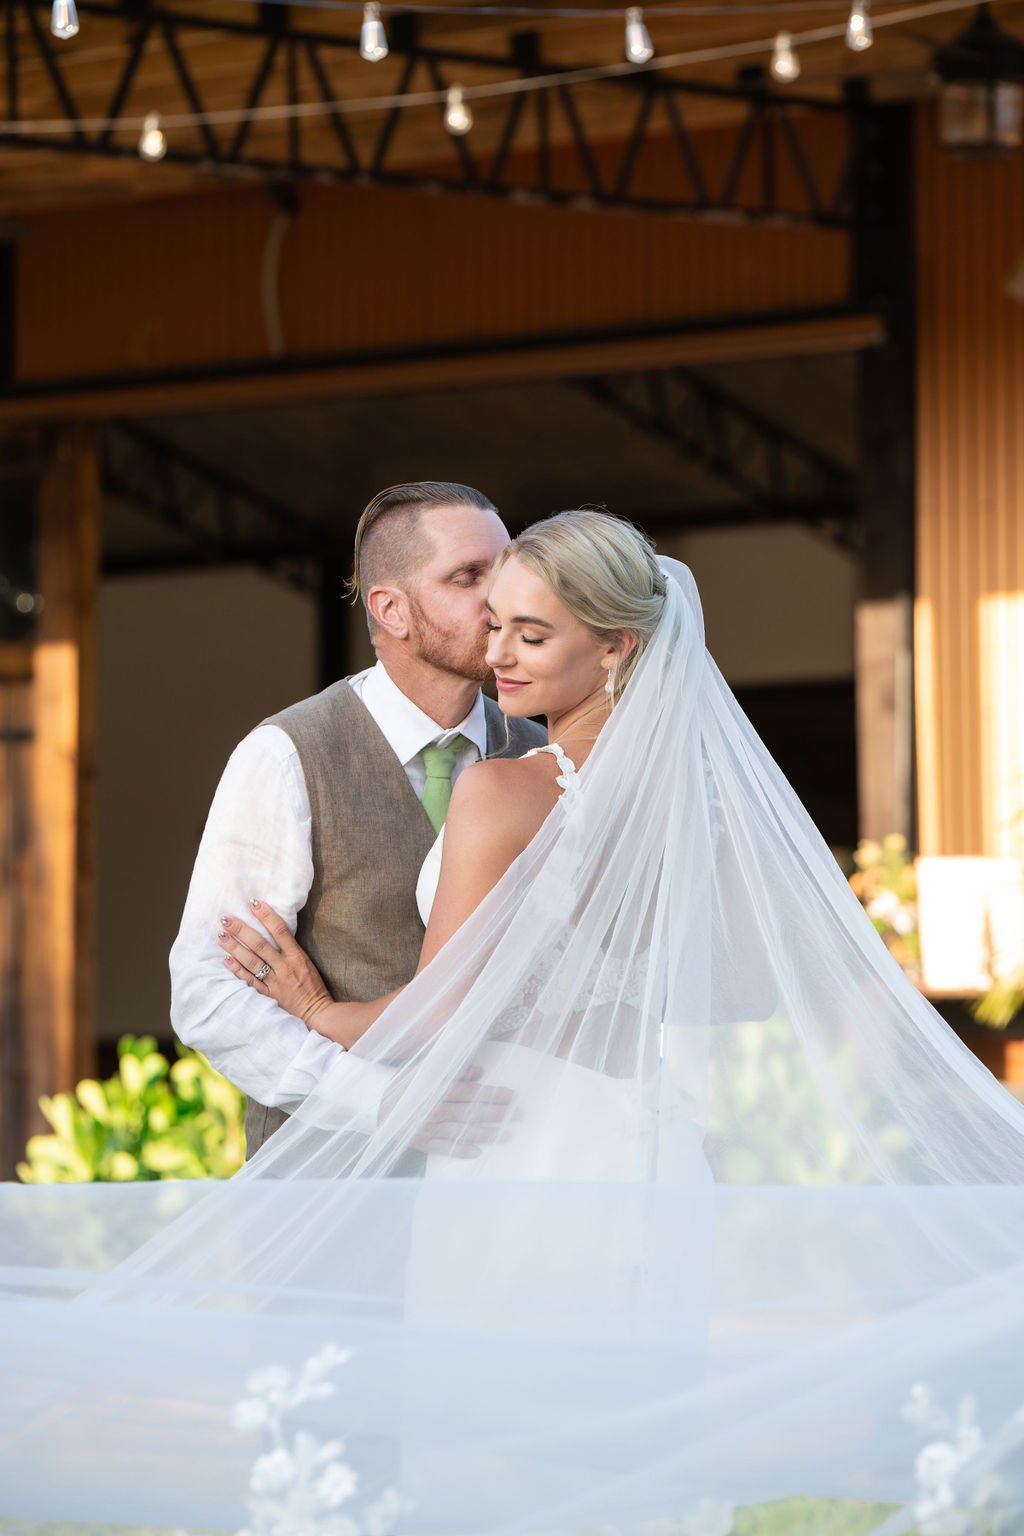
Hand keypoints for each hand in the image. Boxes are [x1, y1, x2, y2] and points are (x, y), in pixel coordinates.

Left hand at [218, 900, 332, 1026]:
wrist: (317, 1013)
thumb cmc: (313, 986)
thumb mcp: (307, 963)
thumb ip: (291, 950)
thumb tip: (273, 932)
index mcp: (297, 957)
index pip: (280, 931)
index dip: (266, 916)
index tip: (253, 903)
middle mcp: (284, 967)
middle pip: (260, 945)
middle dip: (242, 930)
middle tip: (226, 919)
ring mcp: (275, 983)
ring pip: (252, 962)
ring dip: (235, 948)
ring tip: (222, 937)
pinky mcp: (268, 996)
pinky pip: (250, 982)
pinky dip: (238, 971)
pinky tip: (227, 961)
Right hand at [385, 1065, 519, 1158]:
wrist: (374, 1102)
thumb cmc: (403, 1082)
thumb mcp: (427, 1070)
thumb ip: (454, 1070)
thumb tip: (480, 1071)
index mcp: (438, 1089)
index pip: (472, 1092)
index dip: (493, 1095)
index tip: (512, 1097)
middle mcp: (436, 1109)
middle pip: (471, 1112)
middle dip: (496, 1114)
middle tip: (518, 1116)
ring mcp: (429, 1127)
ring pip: (462, 1131)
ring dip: (485, 1133)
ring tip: (506, 1135)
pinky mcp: (421, 1142)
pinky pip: (444, 1148)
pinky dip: (460, 1150)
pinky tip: (477, 1152)